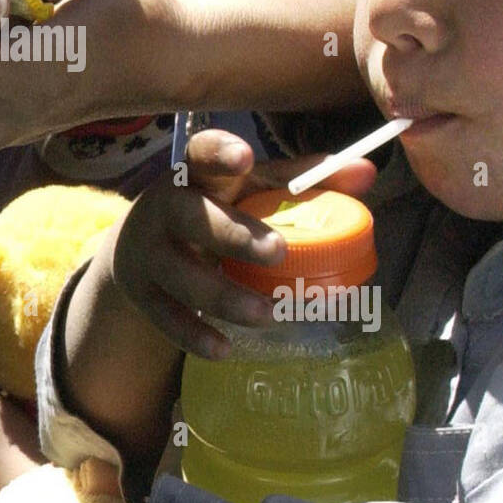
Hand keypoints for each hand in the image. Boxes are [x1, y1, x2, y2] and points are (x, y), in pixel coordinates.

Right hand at [100, 128, 377, 357]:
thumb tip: (367, 171)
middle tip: (278, 252)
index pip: (201, 153)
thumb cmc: (212, 208)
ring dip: (224, 295)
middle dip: (233, 235)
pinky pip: (164, 316)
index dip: (220, 153)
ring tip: (268, 313)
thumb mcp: (249, 188)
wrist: (136, 246)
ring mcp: (148, 252)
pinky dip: (193, 335)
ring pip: (180, 274)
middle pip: (192, 216)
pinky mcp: (141, 292)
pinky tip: (225, 349)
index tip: (246, 157)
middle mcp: (166, 207)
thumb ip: (303, 179)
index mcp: (196, 174)